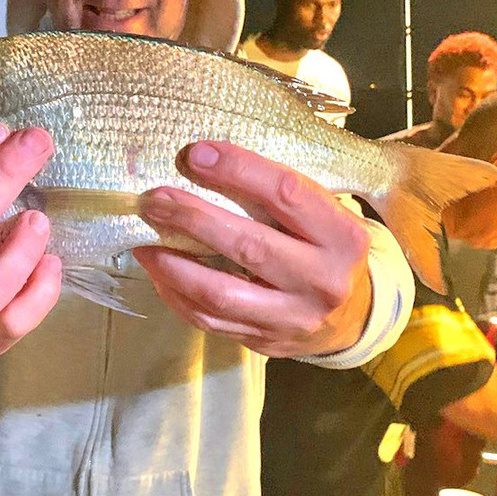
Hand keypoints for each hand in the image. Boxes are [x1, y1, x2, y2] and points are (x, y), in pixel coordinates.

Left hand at [131, 141, 372, 357]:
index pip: (285, 194)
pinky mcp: (265, 341)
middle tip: (154, 199)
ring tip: (143, 240)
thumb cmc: (325, 248)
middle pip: (249, 245)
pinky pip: (209, 320)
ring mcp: (293, 318)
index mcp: (342, 236)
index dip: (237, 170)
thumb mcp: (323, 215)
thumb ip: (277, 193)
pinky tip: (158, 270)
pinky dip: (176, 294)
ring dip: (174, 264)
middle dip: (193, 218)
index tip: (193, 154)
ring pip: (221, 292)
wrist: (353, 316)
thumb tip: (202, 160)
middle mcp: (322, 280)